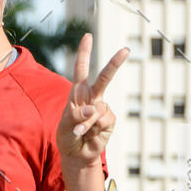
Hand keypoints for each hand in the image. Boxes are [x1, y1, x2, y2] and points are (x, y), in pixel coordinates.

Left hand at [57, 33, 128, 163]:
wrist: (76, 154)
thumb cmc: (67, 136)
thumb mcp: (64, 125)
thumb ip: (75, 116)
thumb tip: (93, 108)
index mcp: (78, 93)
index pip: (81, 69)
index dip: (84, 52)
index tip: (88, 36)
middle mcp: (92, 97)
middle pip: (105, 77)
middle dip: (115, 64)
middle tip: (126, 50)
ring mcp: (103, 108)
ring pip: (97, 109)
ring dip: (86, 123)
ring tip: (80, 133)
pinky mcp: (110, 120)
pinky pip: (103, 120)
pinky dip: (94, 128)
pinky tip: (91, 135)